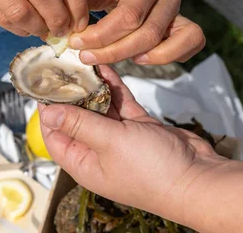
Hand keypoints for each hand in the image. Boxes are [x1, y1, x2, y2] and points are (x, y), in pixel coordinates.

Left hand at [39, 66, 226, 221]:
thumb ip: (78, 124)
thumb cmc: (153, 170)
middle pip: (76, 118)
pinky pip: (121, 105)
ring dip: (92, 87)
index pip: (54, 135)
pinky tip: (106, 69)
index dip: (47, 110)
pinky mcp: (139, 129)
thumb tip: (47, 112)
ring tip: (82, 63)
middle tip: (63, 67)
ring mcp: (120, 140)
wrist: (199, 178)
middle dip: (70, 94)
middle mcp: (99, 152)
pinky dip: (114, 89)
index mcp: (84, 163)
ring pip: (100, 108)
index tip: (43, 84)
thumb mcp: (109, 142)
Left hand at [69, 0, 204, 63]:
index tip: (75, 43)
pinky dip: (170, 56)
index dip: (101, 36)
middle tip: (85, 57)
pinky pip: (191, 44)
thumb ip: (79, 6)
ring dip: (138, 57)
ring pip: (169, 44)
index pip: (129, 17)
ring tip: (112, 59)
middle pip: (147, 36)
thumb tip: (67, 35)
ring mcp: (179, 11)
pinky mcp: (182, 23)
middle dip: (113, 52)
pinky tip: (139, 58)